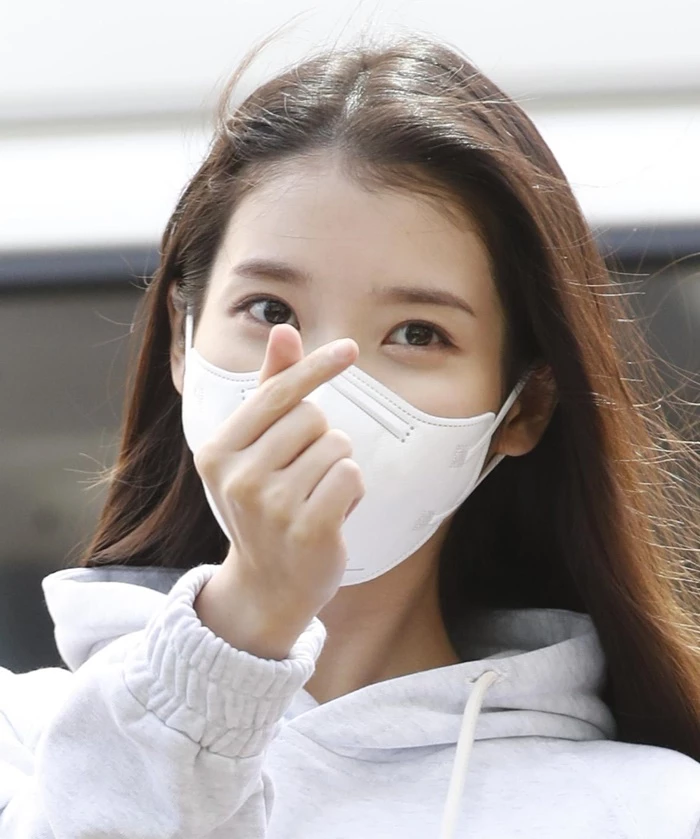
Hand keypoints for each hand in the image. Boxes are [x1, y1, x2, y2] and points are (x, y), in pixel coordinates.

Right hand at [193, 324, 363, 658]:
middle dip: (321, 440)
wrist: (269, 584)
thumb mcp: (256, 447)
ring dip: (338, 468)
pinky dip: (353, 491)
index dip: (315, 368)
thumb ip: (270, 387)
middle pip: (313, 417)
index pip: (276, 393)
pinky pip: (351, 475)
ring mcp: (271, 506)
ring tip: (315, 498)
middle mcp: (237, 477)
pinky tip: (333, 515)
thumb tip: (283, 329)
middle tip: (302, 476)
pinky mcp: (308, 530)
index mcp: (217, 450)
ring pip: (337, 445)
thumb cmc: (266, 504)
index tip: (348, 349)